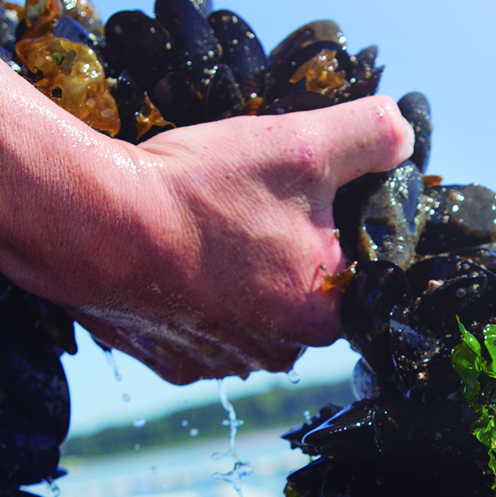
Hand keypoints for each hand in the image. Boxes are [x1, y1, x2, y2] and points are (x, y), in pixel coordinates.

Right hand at [57, 96, 412, 383]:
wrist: (93, 225)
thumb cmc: (201, 190)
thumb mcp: (301, 144)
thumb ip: (369, 136)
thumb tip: (402, 134)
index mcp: (325, 314)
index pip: (353, 266)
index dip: (332, 219)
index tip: (298, 189)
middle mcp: (280, 352)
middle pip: (300, 287)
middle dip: (283, 243)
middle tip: (246, 197)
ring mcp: (222, 362)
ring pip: (249, 306)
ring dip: (237, 269)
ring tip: (208, 221)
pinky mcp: (173, 361)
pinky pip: (198, 322)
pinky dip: (191, 290)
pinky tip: (176, 252)